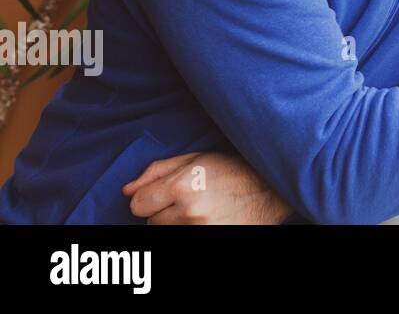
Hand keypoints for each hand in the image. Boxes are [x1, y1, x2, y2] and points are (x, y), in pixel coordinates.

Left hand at [123, 151, 293, 224]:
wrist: (272, 189)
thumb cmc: (234, 169)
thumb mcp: (196, 158)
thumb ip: (157, 171)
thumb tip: (127, 189)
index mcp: (183, 185)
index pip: (137, 204)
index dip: (148, 197)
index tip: (163, 193)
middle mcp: (189, 211)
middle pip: (151, 222)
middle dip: (164, 211)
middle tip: (189, 199)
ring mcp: (200, 230)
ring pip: (166, 233)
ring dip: (176, 223)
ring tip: (201, 209)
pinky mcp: (209, 239)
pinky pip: (182, 238)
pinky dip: (190, 230)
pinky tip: (207, 220)